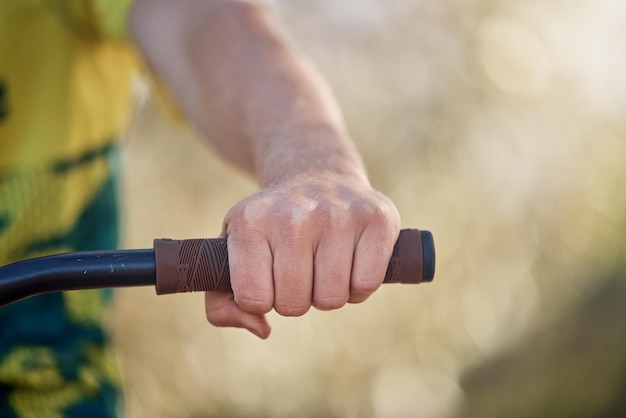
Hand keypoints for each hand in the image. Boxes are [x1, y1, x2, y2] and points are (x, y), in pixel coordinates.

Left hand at [204, 173, 400, 338]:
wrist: (317, 175)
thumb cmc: (271, 226)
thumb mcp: (233, 251)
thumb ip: (223, 302)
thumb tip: (262, 329)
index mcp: (250, 222)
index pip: (254, 300)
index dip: (262, 299)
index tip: (266, 278)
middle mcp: (293, 215)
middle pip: (295, 304)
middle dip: (296, 298)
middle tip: (299, 270)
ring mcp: (338, 214)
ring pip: (332, 299)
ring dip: (328, 293)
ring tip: (323, 264)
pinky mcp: (376, 217)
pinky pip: (366, 285)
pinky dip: (358, 286)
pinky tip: (350, 261)